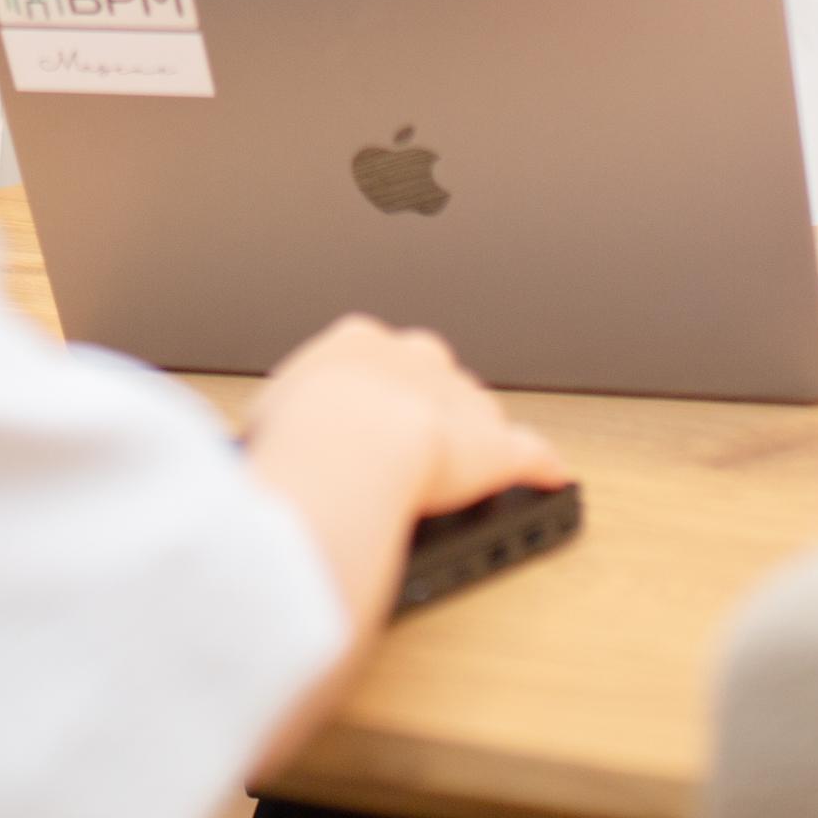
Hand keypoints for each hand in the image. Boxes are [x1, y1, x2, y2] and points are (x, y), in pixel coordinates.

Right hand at [246, 315, 566, 518]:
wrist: (350, 442)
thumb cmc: (300, 430)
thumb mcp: (266, 416)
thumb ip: (281, 421)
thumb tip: (269, 443)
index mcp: (357, 341)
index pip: (369, 355)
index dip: (363, 392)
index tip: (353, 418)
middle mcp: (415, 358)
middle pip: (430, 374)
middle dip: (419, 402)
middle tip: (396, 443)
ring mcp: (460, 399)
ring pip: (473, 411)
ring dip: (465, 436)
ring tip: (450, 473)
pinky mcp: (496, 446)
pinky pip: (529, 453)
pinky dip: (541, 465)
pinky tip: (551, 476)